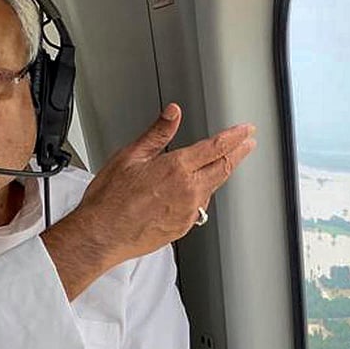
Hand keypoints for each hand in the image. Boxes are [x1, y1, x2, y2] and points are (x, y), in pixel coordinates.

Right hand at [42, 103, 255, 298]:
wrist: (101, 235)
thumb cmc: (109, 199)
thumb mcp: (130, 156)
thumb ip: (157, 133)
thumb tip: (173, 113)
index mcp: (176, 168)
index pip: (216, 147)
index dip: (235, 136)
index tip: (245, 130)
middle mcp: (188, 190)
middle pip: (223, 167)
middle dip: (239, 152)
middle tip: (248, 143)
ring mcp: (188, 211)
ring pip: (213, 187)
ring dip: (222, 172)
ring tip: (225, 162)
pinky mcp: (183, 227)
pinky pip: (200, 206)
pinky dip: (203, 193)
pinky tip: (196, 190)